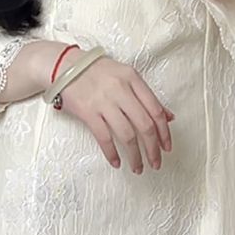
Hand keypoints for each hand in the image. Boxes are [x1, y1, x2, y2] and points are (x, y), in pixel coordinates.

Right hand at [54, 49, 174, 173]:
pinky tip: (117, 162)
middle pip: (144, 125)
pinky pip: (104, 137)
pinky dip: (112, 153)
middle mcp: (121, 90)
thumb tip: (169, 117)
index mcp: (133, 79)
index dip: (164, 132)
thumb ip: (147, 96)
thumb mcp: (126, 77)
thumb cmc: (98, 72)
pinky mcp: (87, 112)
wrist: (64, 67)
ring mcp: (104, 101)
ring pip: (127, 135)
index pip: (156, 110)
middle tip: (156, 163)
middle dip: (153, 149)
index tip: (167, 147)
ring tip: (138, 167)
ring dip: (135, 155)